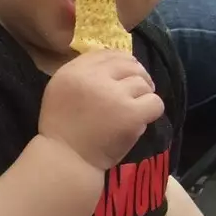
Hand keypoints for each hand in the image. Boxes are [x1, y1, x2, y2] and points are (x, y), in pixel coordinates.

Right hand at [39, 51, 163, 170]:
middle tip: (136, 92)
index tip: (124, 76)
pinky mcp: (130, 114)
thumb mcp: (60, 92)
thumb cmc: (63, 130)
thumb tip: (114, 63)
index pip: (106, 53)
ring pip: (143, 83)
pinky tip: (141, 119)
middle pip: (128, 64)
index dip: (120, 62)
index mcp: (72, 71)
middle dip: (137, 76)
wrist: (67, 161)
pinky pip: (155, 102)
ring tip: (134, 110)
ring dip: (143, 95)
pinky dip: (152, 110)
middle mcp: (92, 78)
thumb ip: (82, 75)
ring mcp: (113, 95)